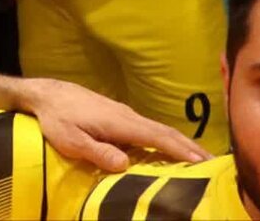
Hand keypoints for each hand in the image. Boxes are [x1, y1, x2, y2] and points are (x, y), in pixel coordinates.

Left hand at [21, 77, 210, 171]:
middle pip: (165, 131)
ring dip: (179, 143)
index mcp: (120, 122)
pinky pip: (148, 129)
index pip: (157, 136)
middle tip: (213, 164)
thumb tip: (124, 164)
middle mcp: (127, 116)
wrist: (46, 94)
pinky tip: (168, 150)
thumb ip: (97, 152)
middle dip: (189, 147)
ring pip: (158, 129)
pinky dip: (165, 139)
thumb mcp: (70, 140)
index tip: (202, 161)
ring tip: (198, 159)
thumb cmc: (56, 118)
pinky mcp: (118, 116)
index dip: (180, 150)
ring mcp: (124, 114)